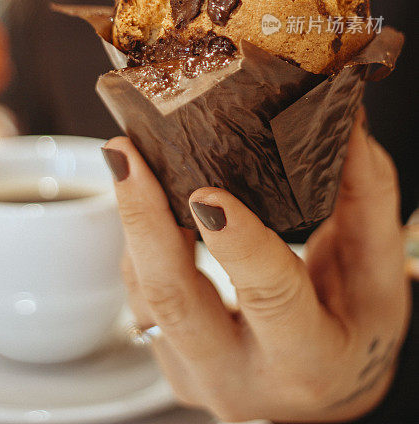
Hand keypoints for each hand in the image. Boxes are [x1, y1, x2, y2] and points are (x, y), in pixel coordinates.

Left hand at [102, 110, 409, 421]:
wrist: (327, 385)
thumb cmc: (356, 327)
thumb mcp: (377, 272)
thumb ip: (367, 197)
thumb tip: (347, 118)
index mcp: (308, 363)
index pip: (269, 299)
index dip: (239, 244)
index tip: (208, 191)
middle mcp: (241, 378)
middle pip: (176, 302)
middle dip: (146, 221)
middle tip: (127, 154)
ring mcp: (195, 372)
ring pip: (146, 295)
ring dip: (133, 220)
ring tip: (124, 154)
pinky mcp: (168, 355)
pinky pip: (141, 294)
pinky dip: (140, 238)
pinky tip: (141, 189)